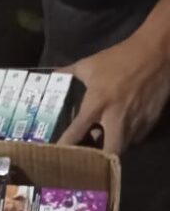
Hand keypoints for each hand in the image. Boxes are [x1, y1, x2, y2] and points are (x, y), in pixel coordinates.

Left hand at [57, 33, 169, 152]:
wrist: (157, 52)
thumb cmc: (119, 58)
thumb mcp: (88, 65)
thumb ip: (68, 74)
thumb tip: (52, 77)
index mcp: (96, 104)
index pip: (76, 132)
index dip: (66, 145)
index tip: (58, 154)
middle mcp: (116, 118)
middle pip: (109, 152)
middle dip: (99, 158)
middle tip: (89, 155)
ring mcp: (137, 121)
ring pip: (124, 147)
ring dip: (113, 147)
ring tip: (103, 142)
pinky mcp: (152, 120)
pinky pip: (137, 138)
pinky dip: (128, 137)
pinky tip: (121, 130)